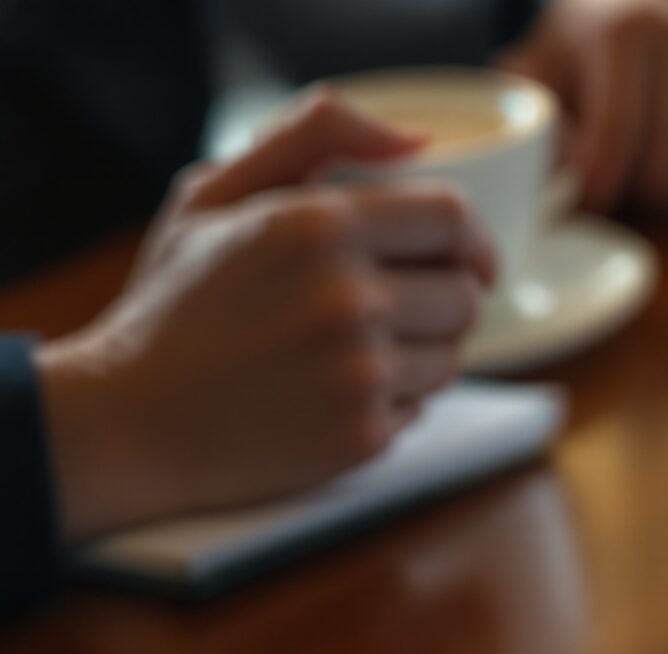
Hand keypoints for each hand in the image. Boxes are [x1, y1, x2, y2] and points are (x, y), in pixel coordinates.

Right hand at [36, 90, 493, 542]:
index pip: (452, 219)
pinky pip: (423, 408)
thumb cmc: (177, 299)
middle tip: (391, 308)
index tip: (466, 257)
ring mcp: (359, 372)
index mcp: (318, 225)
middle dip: (441, 299)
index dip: (471, 239)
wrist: (129, 417)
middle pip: (466, 294)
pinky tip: (329, 394)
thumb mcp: (216, 193)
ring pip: (454, 355)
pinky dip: (392, 403)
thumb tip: (420, 138)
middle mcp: (347, 297)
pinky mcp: (364, 435)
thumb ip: (313, 137)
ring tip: (351, 351)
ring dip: (421, 353)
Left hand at [503, 0, 667, 212]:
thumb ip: (532, 121)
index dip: (601, 180)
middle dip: (640, 187)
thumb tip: (553, 180)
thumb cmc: (586, 46)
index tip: (590, 196)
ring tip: (654, 162)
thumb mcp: (539, 68)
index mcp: (623, 32)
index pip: (617, 132)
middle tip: (622, 176)